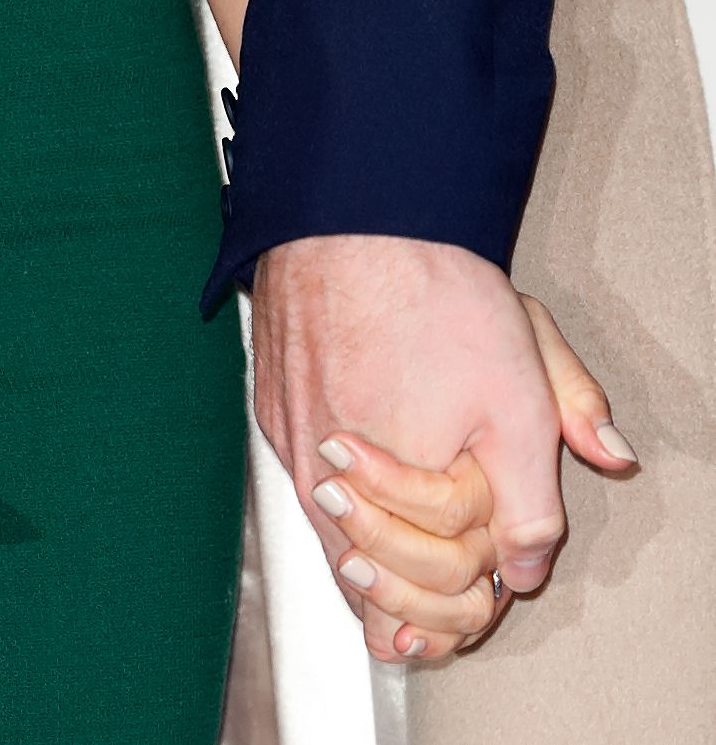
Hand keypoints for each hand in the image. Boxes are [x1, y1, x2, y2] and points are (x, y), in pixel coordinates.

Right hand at [250, 236, 635, 662]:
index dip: (470, 598)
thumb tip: (527, 566)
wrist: (353, 209)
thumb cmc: (432, 292)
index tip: (491, 582)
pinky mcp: (272, 405)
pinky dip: (343, 490)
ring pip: (333, 532)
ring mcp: (290, 444)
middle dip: (419, 591)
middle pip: (368, 581)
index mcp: (391, 499)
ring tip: (414, 537)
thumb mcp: (522, 398)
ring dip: (377, 545)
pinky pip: (309, 478)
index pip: (422, 598)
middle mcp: (325, 484)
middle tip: (459, 582)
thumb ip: (534, 501)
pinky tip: (372, 468)